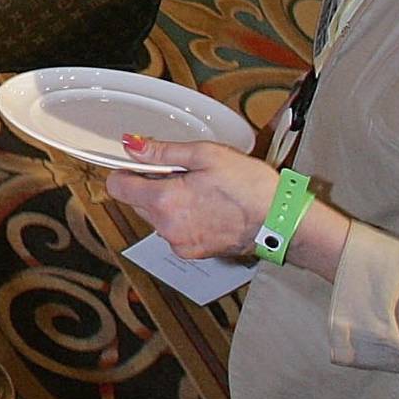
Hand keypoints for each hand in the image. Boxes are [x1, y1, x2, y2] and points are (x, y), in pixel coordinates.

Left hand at [106, 138, 281, 259]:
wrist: (280, 221)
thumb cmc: (250, 187)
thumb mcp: (205, 155)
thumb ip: (163, 152)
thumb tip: (133, 146)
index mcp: (165, 200)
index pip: (117, 187)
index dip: (127, 171)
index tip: (140, 164)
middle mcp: (166, 227)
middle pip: (137, 202)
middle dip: (153, 186)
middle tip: (185, 176)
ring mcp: (179, 243)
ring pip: (156, 217)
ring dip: (169, 203)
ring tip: (201, 192)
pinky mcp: (192, 252)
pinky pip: (174, 231)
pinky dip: (183, 219)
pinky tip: (207, 209)